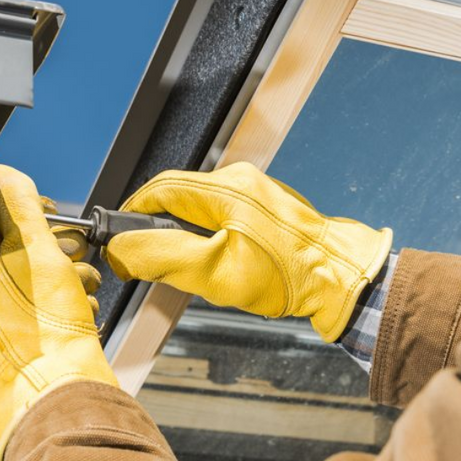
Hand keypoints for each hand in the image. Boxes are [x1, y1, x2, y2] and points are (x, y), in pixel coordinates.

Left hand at [0, 164, 117, 460]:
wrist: (58, 397)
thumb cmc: (45, 330)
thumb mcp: (36, 248)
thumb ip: (18, 205)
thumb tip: (2, 175)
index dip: (18, 210)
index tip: (48, 216)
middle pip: (1, 252)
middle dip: (47, 248)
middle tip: (73, 255)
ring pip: (18, 285)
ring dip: (57, 279)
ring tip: (82, 289)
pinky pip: (22, 317)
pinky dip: (51, 310)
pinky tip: (76, 314)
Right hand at [103, 162, 391, 341]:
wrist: (341, 279)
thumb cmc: (288, 277)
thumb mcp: (214, 273)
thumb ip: (162, 257)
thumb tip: (121, 249)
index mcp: (225, 188)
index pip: (159, 189)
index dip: (133, 213)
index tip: (119, 239)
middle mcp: (241, 181)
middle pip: (178, 196)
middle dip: (159, 227)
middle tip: (151, 261)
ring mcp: (258, 192)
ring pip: (200, 207)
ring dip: (185, 234)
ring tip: (189, 267)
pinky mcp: (268, 207)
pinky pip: (224, 214)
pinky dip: (209, 235)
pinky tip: (219, 262)